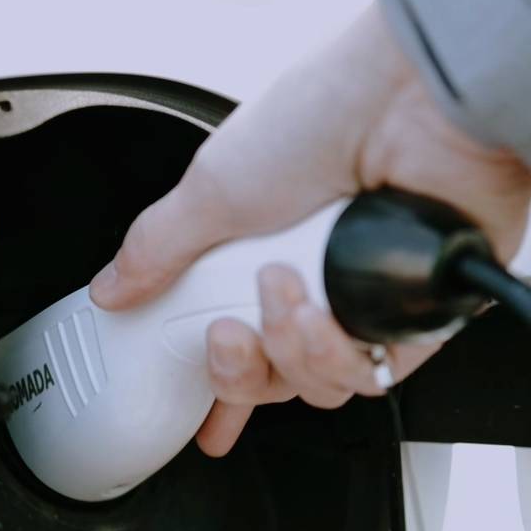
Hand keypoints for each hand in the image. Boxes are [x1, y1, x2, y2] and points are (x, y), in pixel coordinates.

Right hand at [89, 1, 530, 454]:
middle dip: (238, 371)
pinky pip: (368, 376)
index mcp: (267, 251)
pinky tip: (322, 312)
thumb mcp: (212, 188)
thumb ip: (157, 249)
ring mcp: (369, 302)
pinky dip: (334, 353)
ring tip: (283, 290)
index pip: (240, 339)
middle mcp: (320, 281)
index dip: (222, 385)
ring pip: (318, 385)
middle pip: (275, 379)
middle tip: (226, 333)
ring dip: (288, 349)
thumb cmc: (323, 119)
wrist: (408, 104)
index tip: (203, 425)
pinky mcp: (418, 318)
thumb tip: (112, 287)